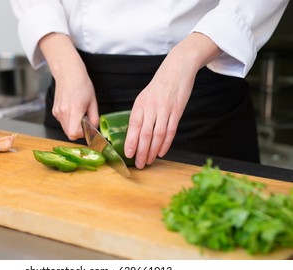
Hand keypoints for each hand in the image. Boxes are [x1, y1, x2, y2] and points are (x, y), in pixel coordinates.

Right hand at [39, 33, 98, 139]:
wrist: (68, 73)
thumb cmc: (81, 84)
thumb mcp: (93, 101)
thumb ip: (94, 117)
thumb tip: (94, 129)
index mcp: (74, 109)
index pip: (74, 133)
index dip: (82, 134)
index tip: (88, 128)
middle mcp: (63, 112)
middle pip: (70, 134)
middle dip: (79, 131)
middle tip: (85, 121)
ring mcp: (57, 112)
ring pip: (66, 129)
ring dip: (74, 126)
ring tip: (79, 113)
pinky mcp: (54, 111)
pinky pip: (63, 122)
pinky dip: (69, 121)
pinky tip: (73, 110)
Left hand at [124, 32, 221, 168]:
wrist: (177, 69)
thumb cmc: (158, 85)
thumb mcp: (144, 97)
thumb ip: (140, 114)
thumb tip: (134, 134)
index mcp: (140, 104)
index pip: (133, 126)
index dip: (131, 141)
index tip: (128, 154)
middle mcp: (151, 107)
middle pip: (145, 134)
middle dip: (141, 151)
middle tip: (139, 164)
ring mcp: (165, 110)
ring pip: (158, 135)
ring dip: (153, 151)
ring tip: (149, 161)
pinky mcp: (177, 111)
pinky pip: (171, 131)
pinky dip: (166, 144)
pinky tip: (162, 152)